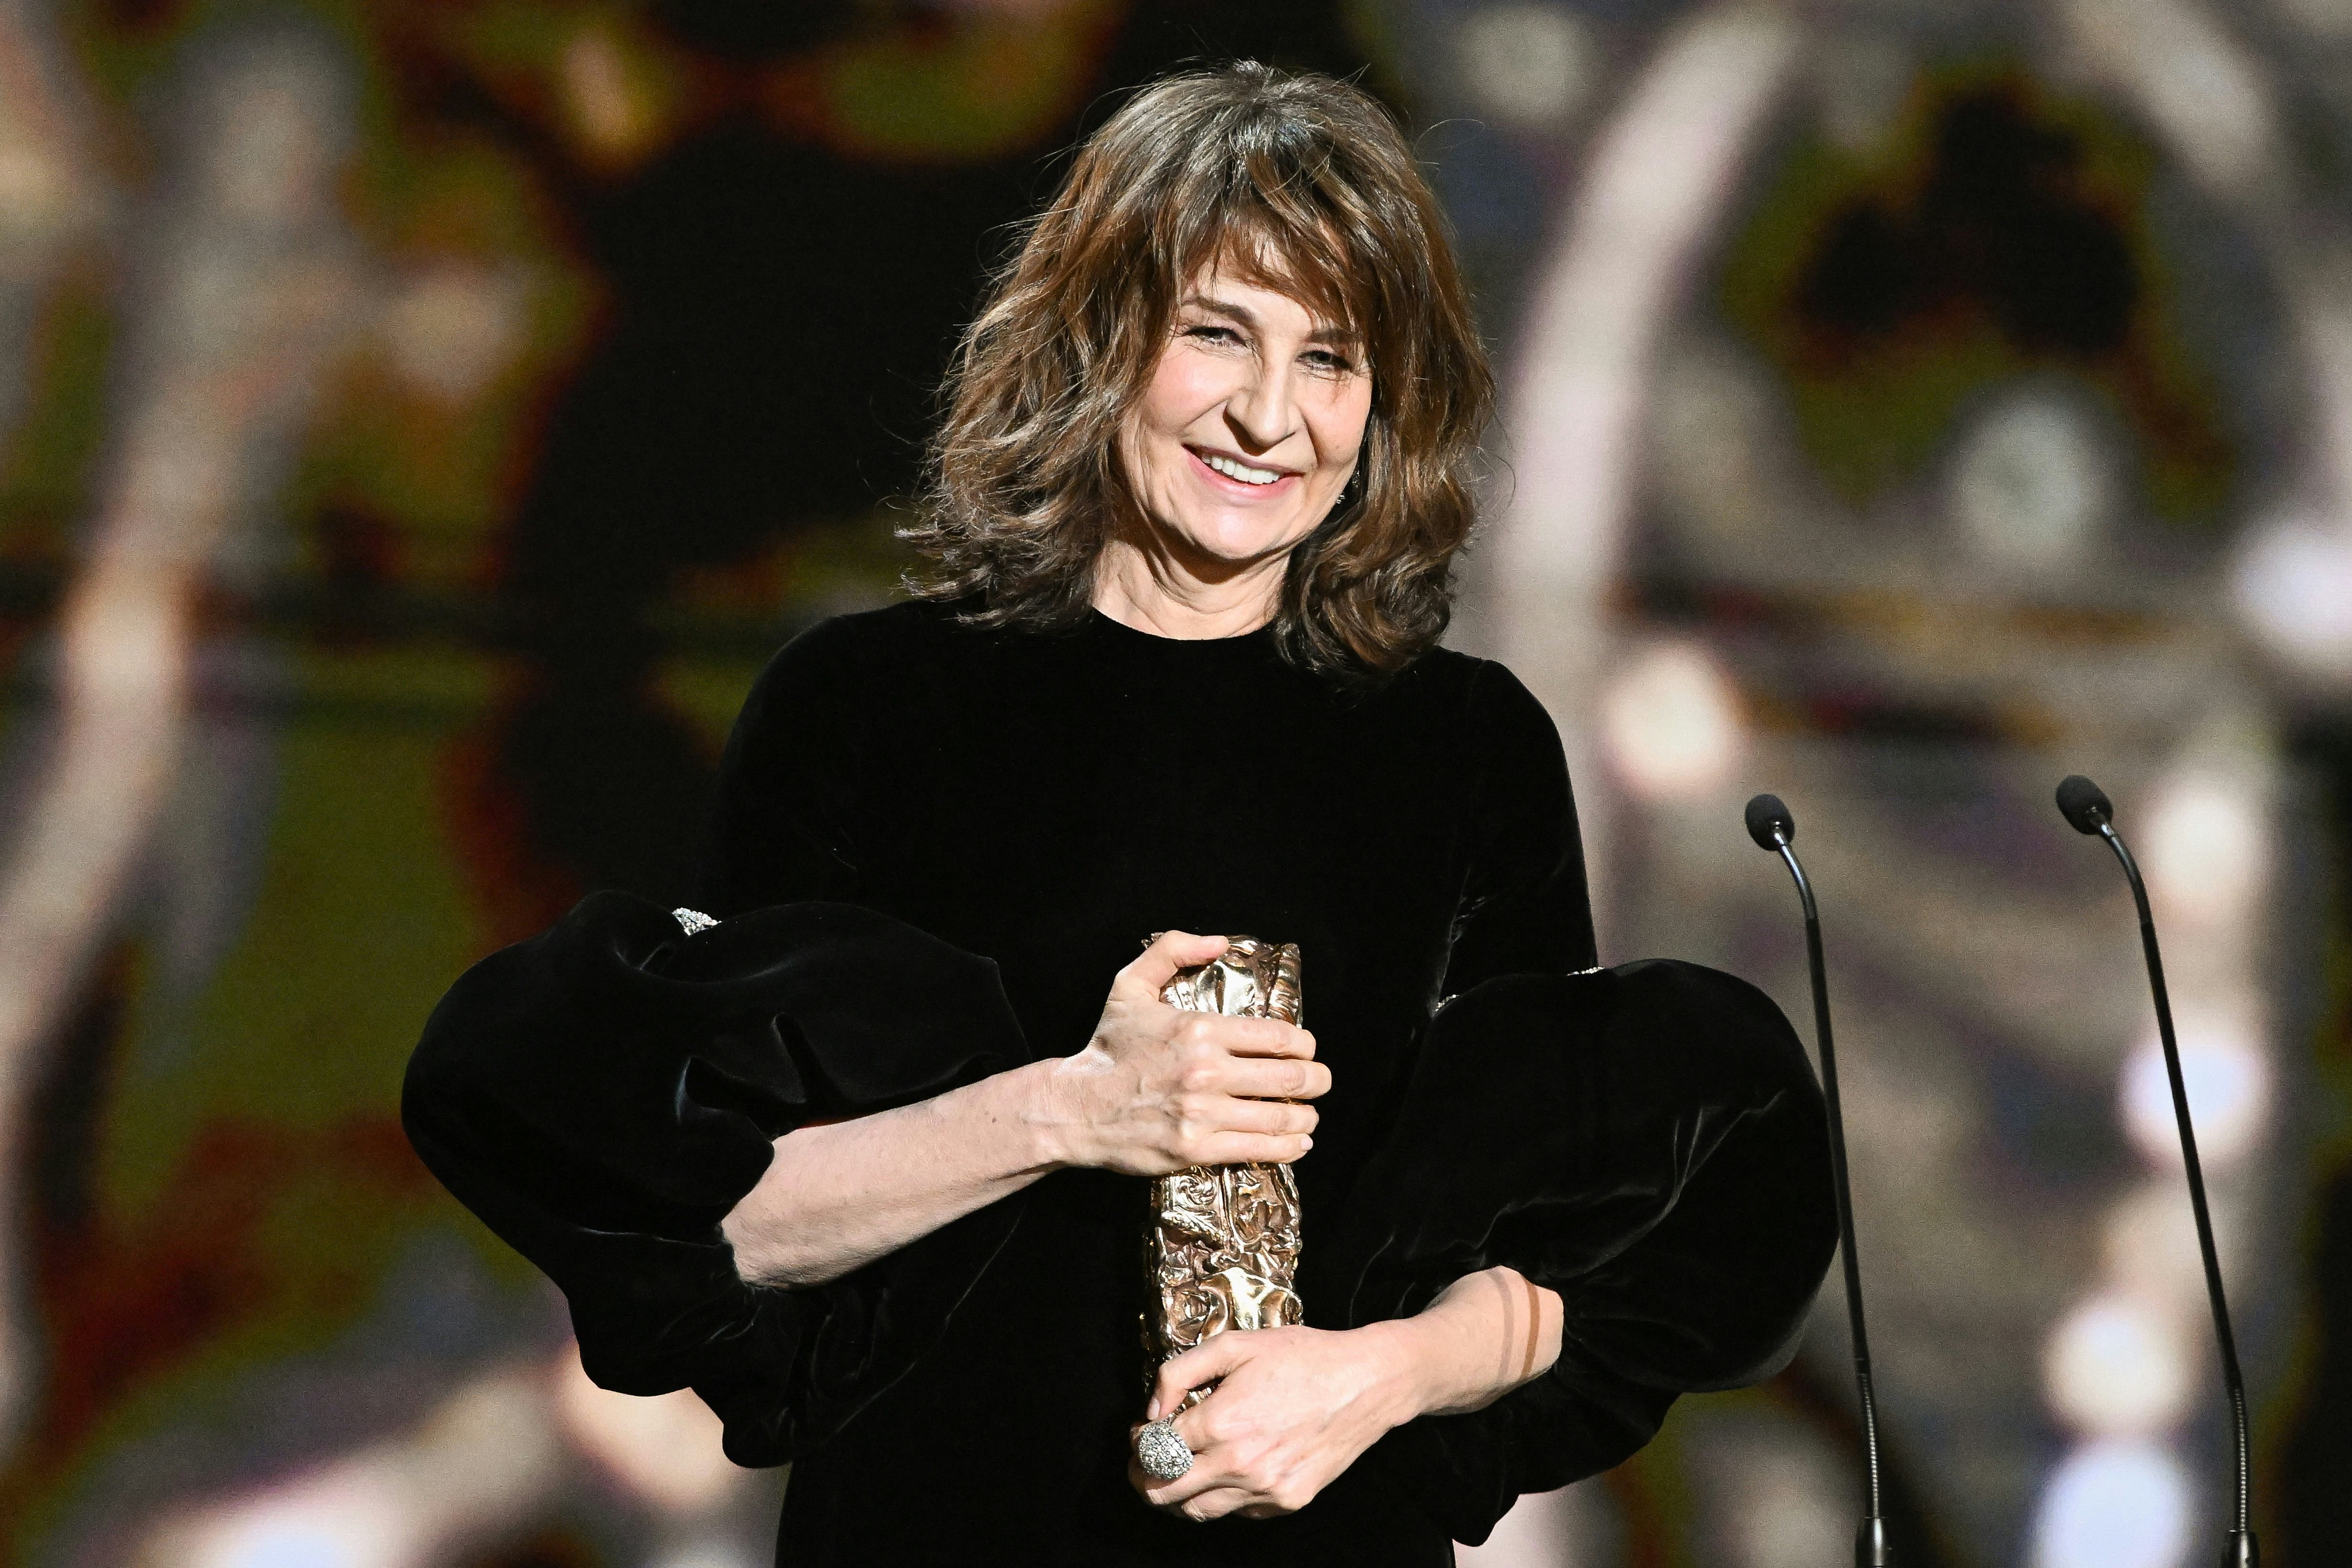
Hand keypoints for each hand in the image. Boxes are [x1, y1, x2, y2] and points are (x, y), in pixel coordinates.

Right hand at [1036, 930, 1326, 1174]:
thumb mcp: (1130, 985)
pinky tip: (1297, 1143)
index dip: (1305, 1046)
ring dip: (1306, 1118)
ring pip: (1280, 1117)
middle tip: (1319, 1082)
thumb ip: (1172, 950)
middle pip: (1290, 1078)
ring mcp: (1202, 1114)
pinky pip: (1259, 1150)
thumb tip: (1220, 942)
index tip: (1306, 1050)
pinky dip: (1288, 1148)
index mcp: (1199, 1030)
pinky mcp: (1196, 1150)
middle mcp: (1206, 1072)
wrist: (1076, 1108)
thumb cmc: (1107, 1048)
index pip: (1279, 1038)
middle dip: (1316, 1080)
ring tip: (1309, 1116)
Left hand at [1129, 1323, 1419, 1519]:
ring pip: (1196, 1511)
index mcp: (1222, 1421)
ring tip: (1178, 1471)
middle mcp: (1240, 1464)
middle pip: (1164, 1492)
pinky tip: (1227, 1469)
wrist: (1365, 1383)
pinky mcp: (1287, 1501)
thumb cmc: (1302, 1358)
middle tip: (1145, 1461)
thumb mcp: (1235, 1345)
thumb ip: (1179, 1373)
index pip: (1154, 1450)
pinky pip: (1237, 1512)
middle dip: (1144, 1477)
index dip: (1139, 1442)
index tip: (1143, 1432)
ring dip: (1176, 1494)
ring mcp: (1265, 1489)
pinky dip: (1221, 1496)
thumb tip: (1153, 1410)